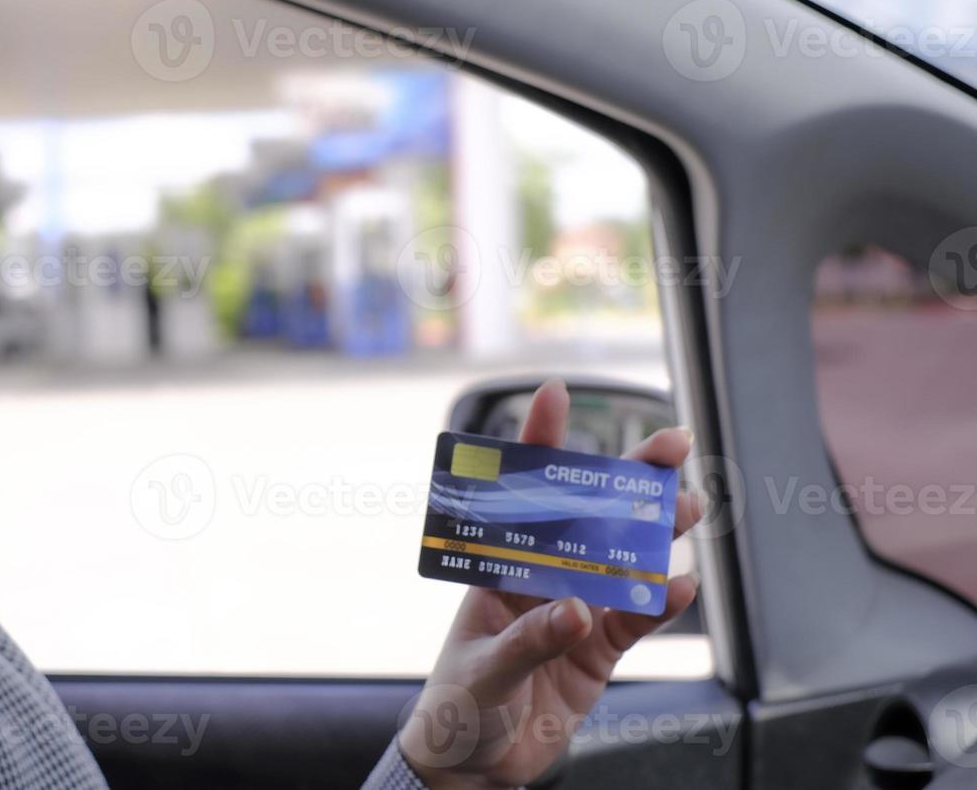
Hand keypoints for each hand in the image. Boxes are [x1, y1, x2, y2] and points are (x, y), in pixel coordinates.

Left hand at [399, 379, 704, 789]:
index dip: (537, 443)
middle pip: (589, 517)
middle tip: (672, 443)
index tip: (556, 394)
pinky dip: (660, 604)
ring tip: (689, 507)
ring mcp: (575, 612)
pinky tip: (683, 586)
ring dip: (657, 534)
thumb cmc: (458, 706)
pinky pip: (635, 619)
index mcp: (499, 568)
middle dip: (628, 478)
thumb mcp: (483, 670)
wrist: (472, 767)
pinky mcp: (598, 651)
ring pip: (624, 560)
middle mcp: (542, 580)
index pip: (519, 494)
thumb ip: (530, 642)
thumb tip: (577, 612)